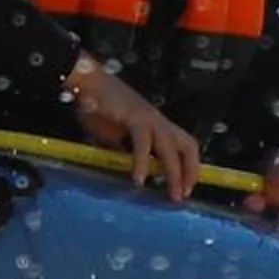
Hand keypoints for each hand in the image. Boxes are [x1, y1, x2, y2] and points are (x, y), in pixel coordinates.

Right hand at [71, 62, 199, 201]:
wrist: (87, 82)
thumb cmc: (98, 108)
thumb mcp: (113, 137)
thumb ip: (122, 152)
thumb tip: (125, 169)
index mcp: (156, 125)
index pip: (183, 146)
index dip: (189, 167)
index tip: (186, 189)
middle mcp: (159, 121)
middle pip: (187, 146)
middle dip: (190, 172)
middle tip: (184, 195)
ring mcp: (150, 118)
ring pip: (171, 147)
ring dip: (174, 172)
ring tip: (172, 193)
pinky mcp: (136, 117)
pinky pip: (143, 143)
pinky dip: (142, 163)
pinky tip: (138, 179)